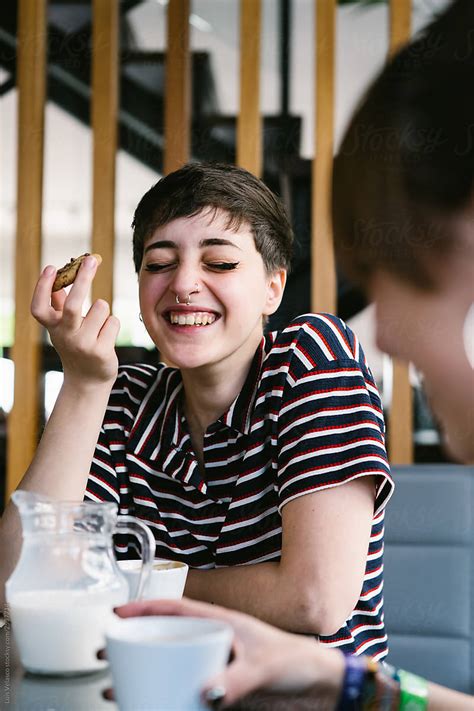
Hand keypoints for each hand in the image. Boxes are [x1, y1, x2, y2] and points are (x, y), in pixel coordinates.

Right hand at [31, 256, 119, 387]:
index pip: (39, 307)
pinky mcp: (101, 351)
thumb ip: (59, 306)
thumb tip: (58, 281)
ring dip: (103, 310)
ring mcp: (83, 345)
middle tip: (92, 260)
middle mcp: (65, 336)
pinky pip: (113, 322)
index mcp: (53, 327)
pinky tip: (106, 337)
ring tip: (99, 324)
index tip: (50, 267)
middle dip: (84, 279)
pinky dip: (112, 324)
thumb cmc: (76, 346)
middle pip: (73, 304)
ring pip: (101, 308)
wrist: (87, 381)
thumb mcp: (63, 328)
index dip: (42, 287)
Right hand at [115, 597, 344, 707]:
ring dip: (143, 674)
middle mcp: (214, 642)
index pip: (176, 608)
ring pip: (170, 666)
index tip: (118, 612)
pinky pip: (183, 692)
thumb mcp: (265, 665)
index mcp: (221, 622)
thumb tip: (205, 694)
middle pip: (166, 638)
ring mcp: (215, 666)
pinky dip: (163, 698)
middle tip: (106, 652)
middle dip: (134, 644)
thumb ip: (236, 680)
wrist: (322, 688)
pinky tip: (148, 705)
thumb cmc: (298, 662)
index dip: (146, 607)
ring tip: (115, 684)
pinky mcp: (221, 692)